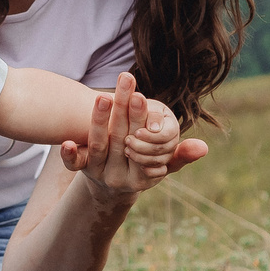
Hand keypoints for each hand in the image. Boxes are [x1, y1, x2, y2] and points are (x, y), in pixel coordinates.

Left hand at [58, 74, 208, 200]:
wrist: (111, 190)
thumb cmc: (142, 169)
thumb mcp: (162, 166)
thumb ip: (180, 156)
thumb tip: (204, 148)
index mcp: (142, 177)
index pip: (144, 147)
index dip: (142, 122)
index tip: (140, 97)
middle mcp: (120, 177)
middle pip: (121, 139)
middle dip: (123, 108)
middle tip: (125, 80)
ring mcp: (99, 174)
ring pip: (98, 145)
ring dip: (99, 119)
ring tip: (103, 95)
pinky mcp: (81, 172)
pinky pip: (74, 164)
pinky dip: (70, 154)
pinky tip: (65, 141)